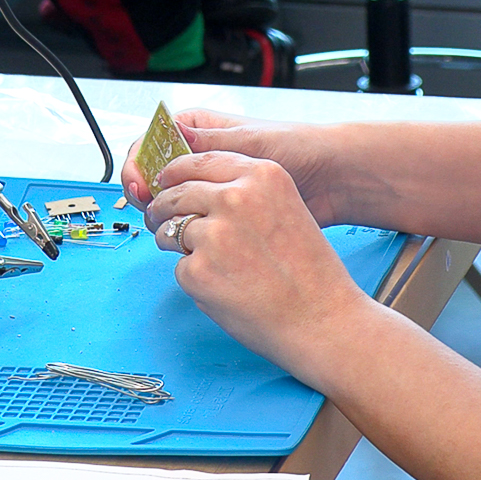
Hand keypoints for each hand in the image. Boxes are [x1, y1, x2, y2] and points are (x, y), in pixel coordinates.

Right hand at [120, 108, 343, 223]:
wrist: (329, 179)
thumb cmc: (296, 148)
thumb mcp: (249, 142)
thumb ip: (209, 141)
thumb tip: (172, 133)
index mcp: (196, 129)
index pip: (150, 143)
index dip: (139, 164)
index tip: (139, 184)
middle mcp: (197, 157)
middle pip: (152, 175)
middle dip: (146, 192)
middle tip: (151, 209)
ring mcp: (206, 185)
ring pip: (167, 200)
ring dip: (162, 213)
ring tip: (167, 224)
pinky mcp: (219, 211)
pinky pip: (190, 219)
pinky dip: (183, 227)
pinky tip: (187, 234)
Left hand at [145, 151, 372, 376]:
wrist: (321, 319)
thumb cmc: (309, 271)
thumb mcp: (287, 207)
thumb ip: (246, 192)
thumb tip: (198, 189)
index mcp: (260, 176)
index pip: (199, 160)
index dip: (176, 172)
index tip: (167, 181)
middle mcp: (235, 198)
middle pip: (177, 192)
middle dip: (163, 206)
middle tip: (159, 218)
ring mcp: (214, 235)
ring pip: (170, 230)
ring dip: (174, 243)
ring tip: (204, 262)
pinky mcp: (198, 272)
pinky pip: (179, 267)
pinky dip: (193, 278)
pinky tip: (223, 288)